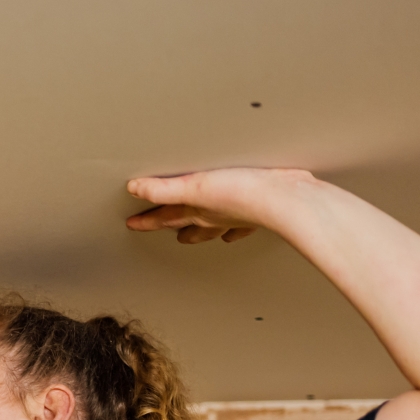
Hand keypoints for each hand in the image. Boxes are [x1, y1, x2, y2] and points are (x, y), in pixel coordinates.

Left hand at [125, 167, 319, 244]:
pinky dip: (241, 223)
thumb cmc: (245, 194)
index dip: (147, 221)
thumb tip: (136, 189)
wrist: (286, 198)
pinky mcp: (262, 207)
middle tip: (171, 234)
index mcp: (198, 212)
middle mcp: (217, 217)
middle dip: (178, 230)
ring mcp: (240, 215)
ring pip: (218, 226)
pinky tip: (245, 219)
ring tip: (202, 231)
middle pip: (191, 227)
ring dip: (208, 229)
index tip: (133, 225)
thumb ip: (164, 188)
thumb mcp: (196, 185)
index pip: (165, 217)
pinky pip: (246, 219)